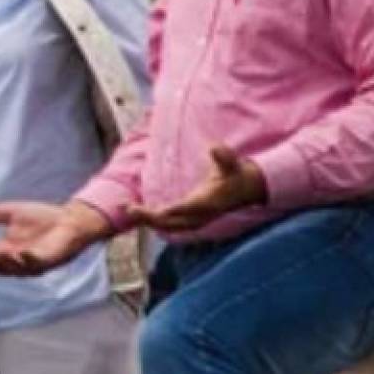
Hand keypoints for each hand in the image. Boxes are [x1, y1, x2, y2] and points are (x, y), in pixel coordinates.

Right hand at [0, 200, 112, 275]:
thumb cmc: (42, 218)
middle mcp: (17, 261)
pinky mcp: (49, 261)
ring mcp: (33, 263)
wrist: (70, 220)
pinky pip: (36, 264)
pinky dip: (28, 259)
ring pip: (14, 268)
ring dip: (3, 261)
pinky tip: (21, 252)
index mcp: (7, 251)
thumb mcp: (10, 212)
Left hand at [125, 144, 266, 234]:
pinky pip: (170, 225)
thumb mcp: (232, 163)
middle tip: (128, 208)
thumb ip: (224, 156)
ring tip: (127, 210)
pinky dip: (154, 221)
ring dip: (148, 220)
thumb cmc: (236, 174)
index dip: (170, 211)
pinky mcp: (192, 221)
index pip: (186, 209)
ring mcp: (196, 221)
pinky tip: (140, 214)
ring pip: (168, 226)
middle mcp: (200, 216)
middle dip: (149, 217)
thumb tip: (215, 147)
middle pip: (171, 222)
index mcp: (208, 202)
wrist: (245, 190)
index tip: (153, 211)